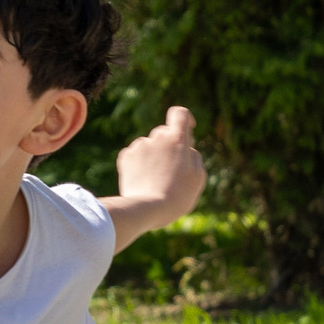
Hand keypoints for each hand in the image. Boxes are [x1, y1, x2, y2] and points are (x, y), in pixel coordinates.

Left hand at [116, 105, 206, 224]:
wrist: (147, 208)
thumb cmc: (178, 195)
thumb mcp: (198, 176)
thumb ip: (193, 156)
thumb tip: (186, 148)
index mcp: (177, 139)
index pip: (180, 114)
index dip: (185, 118)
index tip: (186, 129)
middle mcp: (157, 137)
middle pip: (164, 133)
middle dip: (168, 146)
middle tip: (171, 170)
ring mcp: (140, 146)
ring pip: (149, 145)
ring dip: (153, 157)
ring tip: (155, 179)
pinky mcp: (125, 156)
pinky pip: (135, 154)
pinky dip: (139, 164)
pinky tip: (143, 179)